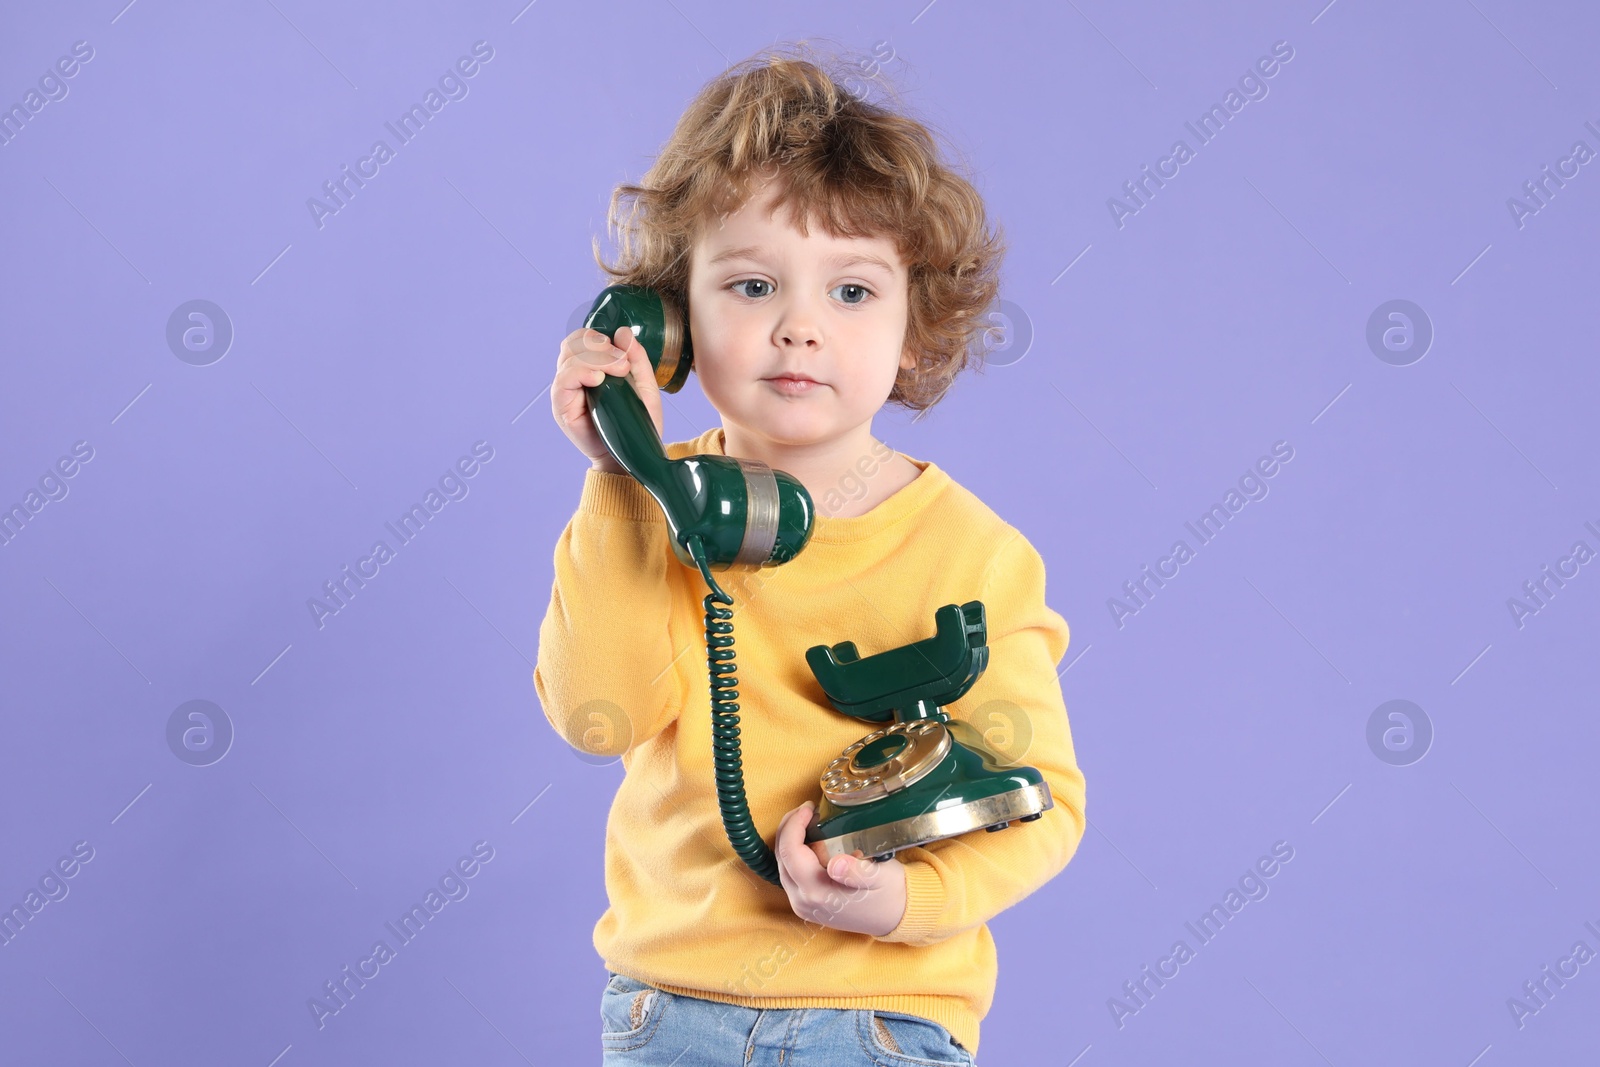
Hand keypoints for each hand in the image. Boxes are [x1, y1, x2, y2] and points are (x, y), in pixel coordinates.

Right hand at [550, 325, 664, 472]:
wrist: (633, 455)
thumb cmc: (636, 423)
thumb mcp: (645, 385)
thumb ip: (636, 357)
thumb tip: (622, 331)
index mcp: (591, 367)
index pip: (584, 338)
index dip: (602, 338)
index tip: (625, 354)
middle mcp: (574, 376)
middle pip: (574, 342)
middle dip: (600, 346)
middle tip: (623, 364)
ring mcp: (566, 391)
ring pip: (568, 357)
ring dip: (596, 358)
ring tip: (618, 374)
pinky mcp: (562, 406)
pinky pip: (563, 380)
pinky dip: (580, 373)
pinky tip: (598, 381)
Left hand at [774, 801, 907, 936]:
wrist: (895, 917)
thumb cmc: (889, 893)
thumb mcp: (880, 878)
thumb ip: (857, 872)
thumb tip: (836, 864)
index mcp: (818, 893)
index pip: (791, 852)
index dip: (794, 825)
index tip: (809, 808)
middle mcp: (803, 902)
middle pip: (781, 857)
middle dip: (789, 828)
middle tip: (807, 809)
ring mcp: (802, 904)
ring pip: (783, 865)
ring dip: (790, 839)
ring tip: (808, 820)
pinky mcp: (806, 903)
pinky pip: (790, 872)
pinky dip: (795, 852)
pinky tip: (811, 840)